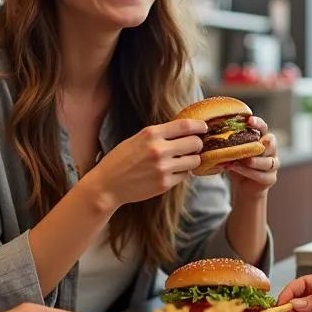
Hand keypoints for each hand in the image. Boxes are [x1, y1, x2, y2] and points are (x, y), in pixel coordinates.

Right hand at [84, 118, 206, 209]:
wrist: (107, 185)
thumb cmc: (121, 159)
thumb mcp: (138, 138)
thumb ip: (160, 134)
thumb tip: (186, 130)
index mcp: (151, 134)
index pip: (185, 126)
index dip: (199, 125)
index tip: (204, 127)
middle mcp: (159, 150)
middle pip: (194, 143)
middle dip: (198, 144)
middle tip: (195, 146)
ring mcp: (163, 169)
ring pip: (194, 161)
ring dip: (193, 159)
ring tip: (184, 159)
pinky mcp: (164, 184)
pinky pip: (184, 175)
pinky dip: (182, 172)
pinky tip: (172, 171)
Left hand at [209, 117, 279, 200]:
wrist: (244, 186)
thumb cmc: (238, 164)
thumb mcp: (233, 152)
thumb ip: (230, 143)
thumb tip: (211, 133)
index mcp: (262, 139)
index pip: (263, 128)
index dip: (258, 123)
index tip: (250, 120)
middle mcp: (270, 150)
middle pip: (271, 143)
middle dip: (262, 143)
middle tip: (250, 143)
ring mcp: (273, 165)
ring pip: (267, 161)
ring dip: (253, 161)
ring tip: (241, 160)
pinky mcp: (270, 178)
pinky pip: (262, 175)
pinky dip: (249, 172)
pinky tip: (236, 169)